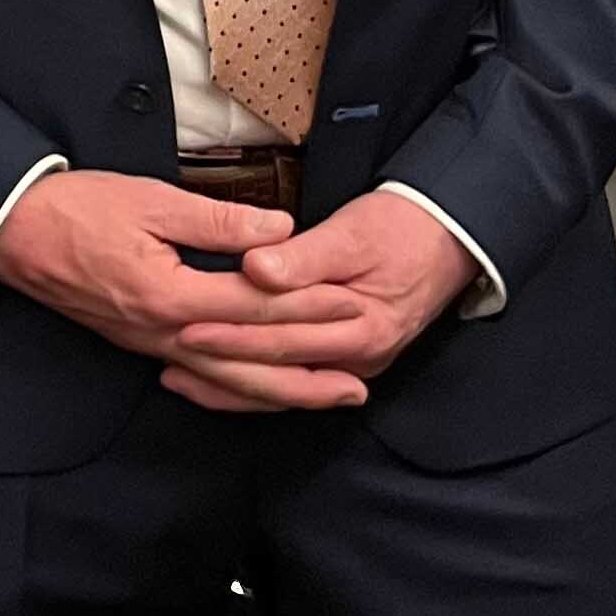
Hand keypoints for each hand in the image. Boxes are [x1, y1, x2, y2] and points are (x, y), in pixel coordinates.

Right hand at [0, 167, 324, 375]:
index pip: (256, 306)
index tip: (354, 302)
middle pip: (249, 363)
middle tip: (358, 381)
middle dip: (308, 373)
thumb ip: (218, 221)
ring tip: (327, 398)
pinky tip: (261, 392)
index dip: (309, 305)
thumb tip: (279, 231)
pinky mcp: (139, 343)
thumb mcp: (148, 200)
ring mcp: (149, 345)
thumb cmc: (75, 209)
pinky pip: (202, 376)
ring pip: (227, 381)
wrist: (12, 233)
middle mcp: (163, 333)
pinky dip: (239, 390)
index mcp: (170, 296)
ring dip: (281, 393)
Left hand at [156, 189, 476, 413]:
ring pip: (281, 385)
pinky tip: (214, 383)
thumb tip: (258, 269)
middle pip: (278, 365)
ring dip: (228, 384)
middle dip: (220, 363)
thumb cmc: (401, 230)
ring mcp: (352, 364)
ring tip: (175, 376)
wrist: (448, 240)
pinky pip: (291, 379)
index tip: (188, 325)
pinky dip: (251, 385)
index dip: (233, 331)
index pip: (284, 334)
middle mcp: (359, 357)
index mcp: (362, 327)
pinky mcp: (343, 360)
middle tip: (168, 354)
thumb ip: (304, 256)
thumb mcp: (353, 234)